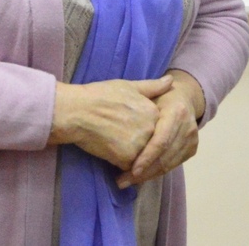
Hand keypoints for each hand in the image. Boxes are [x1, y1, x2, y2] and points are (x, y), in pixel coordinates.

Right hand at [49, 76, 172, 170]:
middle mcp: (150, 128)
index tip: (130, 127)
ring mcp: (139, 145)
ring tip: (116, 146)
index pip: (158, 128)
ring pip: (143, 158)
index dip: (144, 130)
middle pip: (152, 144)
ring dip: (134, 157)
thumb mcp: (128, 86)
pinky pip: (130, 168)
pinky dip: (122, 165)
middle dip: (141, 146)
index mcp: (153, 111)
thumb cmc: (100, 95)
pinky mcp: (126, 159)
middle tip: (121, 138)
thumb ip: (152, 87)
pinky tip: (111, 154)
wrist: (77, 112)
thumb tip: (171, 81)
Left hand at [117, 71, 205, 188]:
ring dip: (148, 175)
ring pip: (169, 164)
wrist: (184, 98)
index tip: (131, 170)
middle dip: (144, 172)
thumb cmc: (159, 97)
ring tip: (127, 181)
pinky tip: (142, 175)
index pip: (161, 141)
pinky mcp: (192, 149)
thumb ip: (139, 102)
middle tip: (122, 181)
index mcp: (176, 112)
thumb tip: (120, 114)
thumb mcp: (149, 94)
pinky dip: (157, 172)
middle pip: (165, 156)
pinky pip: (173, 165)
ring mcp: (192, 139)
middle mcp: (188, 127)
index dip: (147, 157)